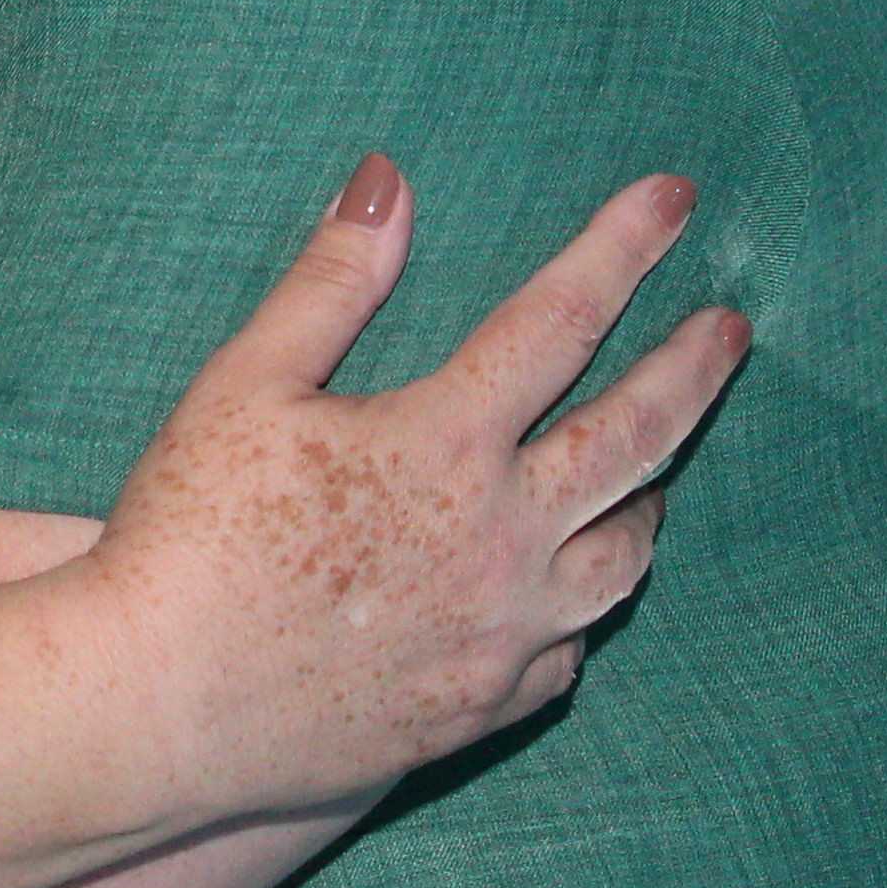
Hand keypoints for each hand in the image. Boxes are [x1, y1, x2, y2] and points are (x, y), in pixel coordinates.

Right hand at [75, 158, 747, 827]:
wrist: (157, 708)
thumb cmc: (187, 534)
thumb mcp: (244, 384)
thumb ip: (331, 281)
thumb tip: (390, 179)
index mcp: (445, 442)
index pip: (561, 319)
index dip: (622, 248)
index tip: (675, 198)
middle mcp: (502, 538)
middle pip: (636, 437)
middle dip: (693, 371)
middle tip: (729, 329)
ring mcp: (504, 631)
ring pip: (626, 558)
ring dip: (651, 495)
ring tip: (656, 468)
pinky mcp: (482, 706)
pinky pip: (571, 651)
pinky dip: (583, 605)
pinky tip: (567, 589)